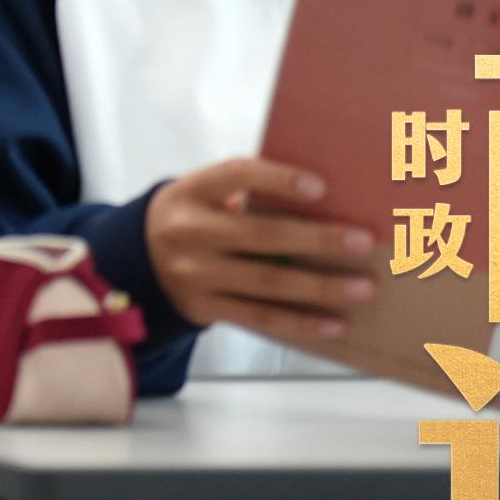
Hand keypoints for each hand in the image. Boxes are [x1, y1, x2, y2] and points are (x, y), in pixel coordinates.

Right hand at [143, 157, 378, 345]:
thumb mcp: (202, 195)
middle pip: (261, 235)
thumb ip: (245, 193)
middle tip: (364, 242)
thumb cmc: (192, 218)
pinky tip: (334, 323)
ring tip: (362, 288)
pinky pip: (259, 316)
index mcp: (192, 192)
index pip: (237, 176)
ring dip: (320, 286)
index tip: (322, 188)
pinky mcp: (204, 307)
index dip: (279, 180)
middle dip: (318, 240)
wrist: (136, 261)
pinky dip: (300, 322)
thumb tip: (323, 203)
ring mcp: (194, 273)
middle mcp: (189, 231)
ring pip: (267, 282)